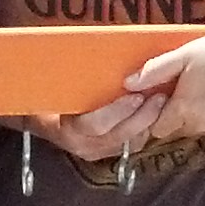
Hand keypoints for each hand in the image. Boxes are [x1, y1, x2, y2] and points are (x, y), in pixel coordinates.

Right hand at [20, 93, 163, 162]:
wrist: (42, 120)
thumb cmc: (47, 99)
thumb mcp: (53, 88)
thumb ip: (70, 79)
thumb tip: (86, 53)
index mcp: (66, 130)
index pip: (94, 124)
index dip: (117, 111)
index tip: (136, 95)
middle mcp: (83, 146)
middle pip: (119, 136)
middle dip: (142, 117)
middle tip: (159, 96)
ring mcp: (97, 152)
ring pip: (130, 141)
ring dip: (149, 123)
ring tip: (162, 101)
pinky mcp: (109, 152)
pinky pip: (133, 143)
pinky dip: (146, 128)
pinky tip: (156, 112)